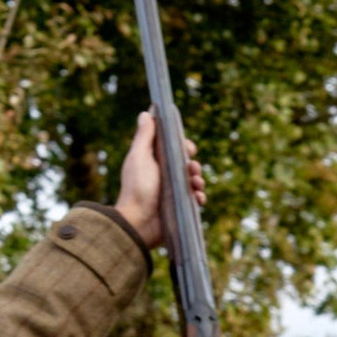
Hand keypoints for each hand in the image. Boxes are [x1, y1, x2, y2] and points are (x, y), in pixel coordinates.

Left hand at [115, 106, 205, 252]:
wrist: (139, 222)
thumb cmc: (137, 188)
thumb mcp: (139, 157)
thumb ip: (144, 136)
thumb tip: (146, 113)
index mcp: (154, 162)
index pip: (173, 148)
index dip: (183, 146)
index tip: (188, 148)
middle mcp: (164, 176)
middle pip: (186, 164)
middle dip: (193, 163)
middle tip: (192, 168)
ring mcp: (172, 193)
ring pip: (193, 181)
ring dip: (199, 179)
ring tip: (196, 183)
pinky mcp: (180, 208)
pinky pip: (196, 200)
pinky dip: (200, 197)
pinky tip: (198, 198)